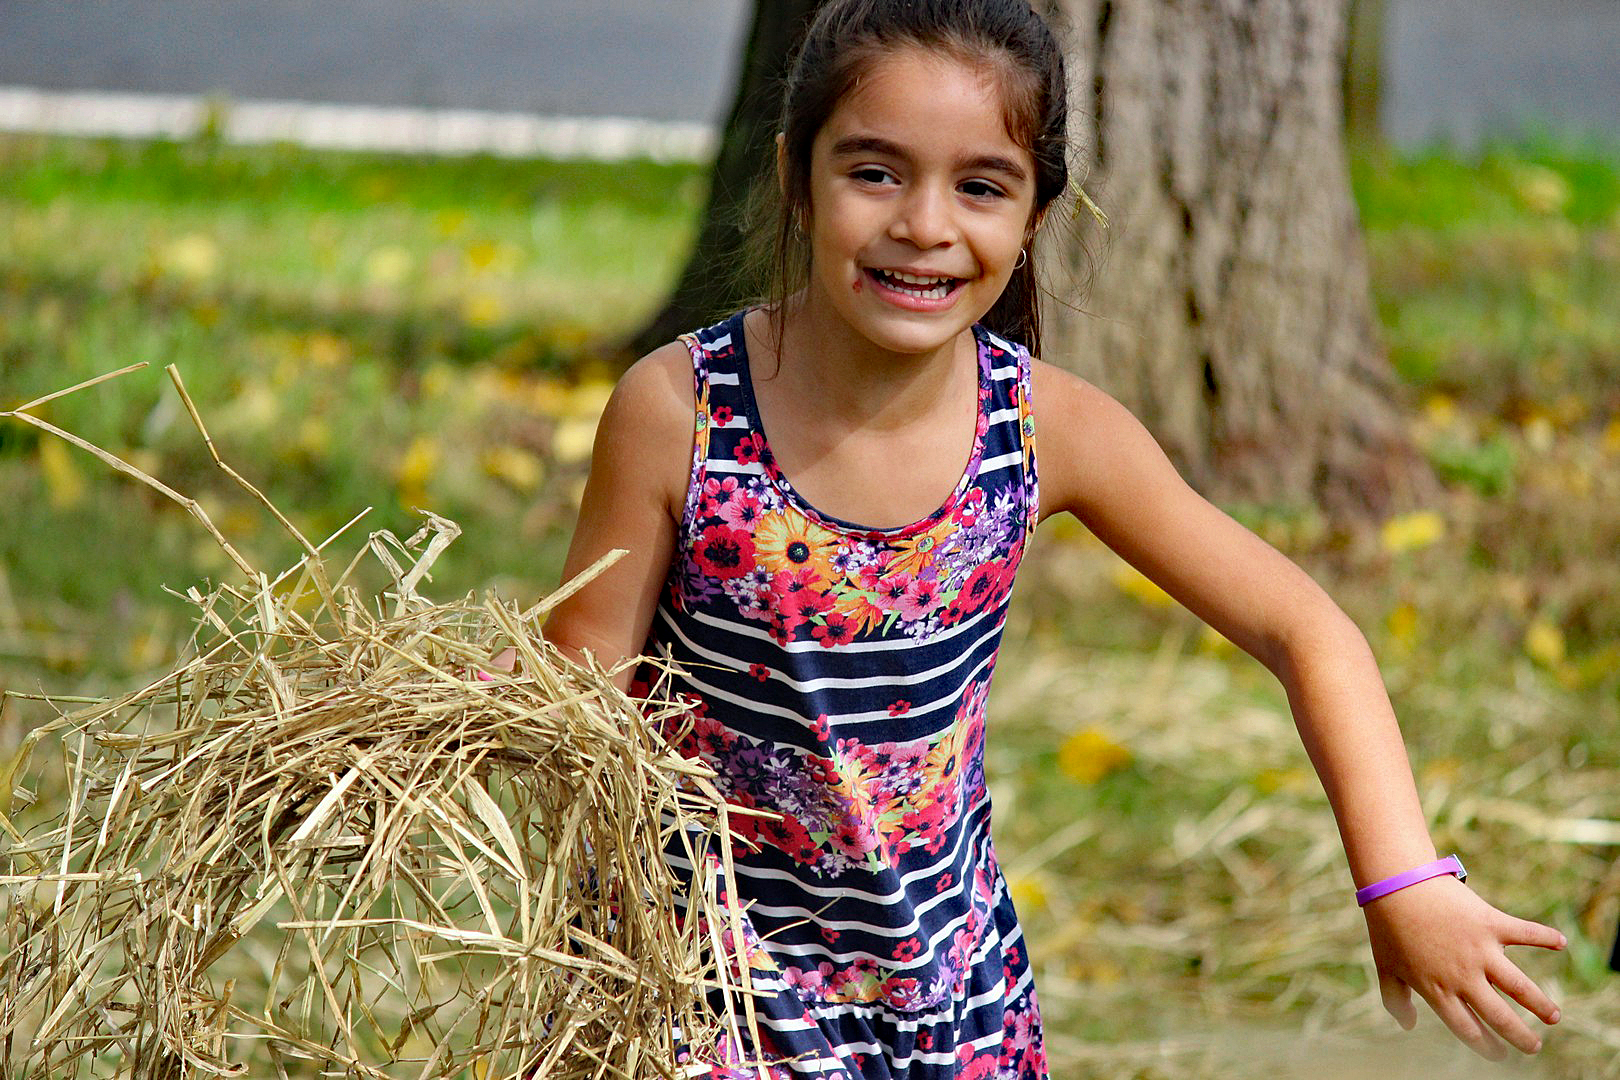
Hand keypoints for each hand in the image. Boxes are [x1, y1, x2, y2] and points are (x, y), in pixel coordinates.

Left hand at [1363, 874, 1564, 1058]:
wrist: (1394, 884)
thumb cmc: (1388, 927)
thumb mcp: (1385, 968)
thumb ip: (1395, 999)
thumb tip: (1408, 1025)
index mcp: (1437, 990)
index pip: (1468, 1029)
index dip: (1486, 1045)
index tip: (1499, 1054)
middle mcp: (1462, 976)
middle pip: (1499, 1016)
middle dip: (1520, 1036)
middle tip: (1533, 1046)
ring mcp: (1479, 950)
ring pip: (1519, 986)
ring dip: (1540, 1004)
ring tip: (1554, 1017)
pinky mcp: (1490, 923)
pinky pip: (1524, 933)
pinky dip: (1544, 937)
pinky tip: (1561, 943)